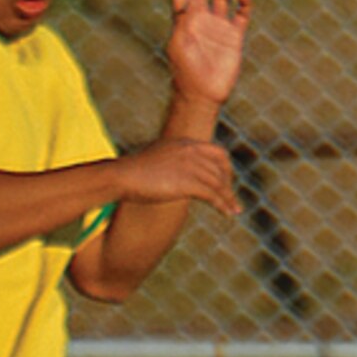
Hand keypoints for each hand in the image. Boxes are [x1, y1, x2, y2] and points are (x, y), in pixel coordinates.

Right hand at [112, 136, 240, 217]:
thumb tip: (169, 172)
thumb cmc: (132, 172)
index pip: (216, 152)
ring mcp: (189, 166)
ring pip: (218, 183)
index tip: (225, 181)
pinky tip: (227, 213)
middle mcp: (190, 151)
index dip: (225, 167)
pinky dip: (223, 204)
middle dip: (229, 184)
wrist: (122, 176)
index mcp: (184, 143)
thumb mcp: (155, 158)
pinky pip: (212, 194)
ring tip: (234, 210)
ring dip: (228, 198)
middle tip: (231, 199)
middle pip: (221, 167)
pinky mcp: (187, 182)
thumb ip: (169, 161)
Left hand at [166, 0, 251, 108]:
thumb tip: (188, 2)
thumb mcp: (180, 43)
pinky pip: (241, 15)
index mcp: (184, 21)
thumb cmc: (185, 71)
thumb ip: (183, 20)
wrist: (203, 94)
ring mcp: (218, 27)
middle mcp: (201, 20)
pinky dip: (243, 4)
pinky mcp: (234, 37)